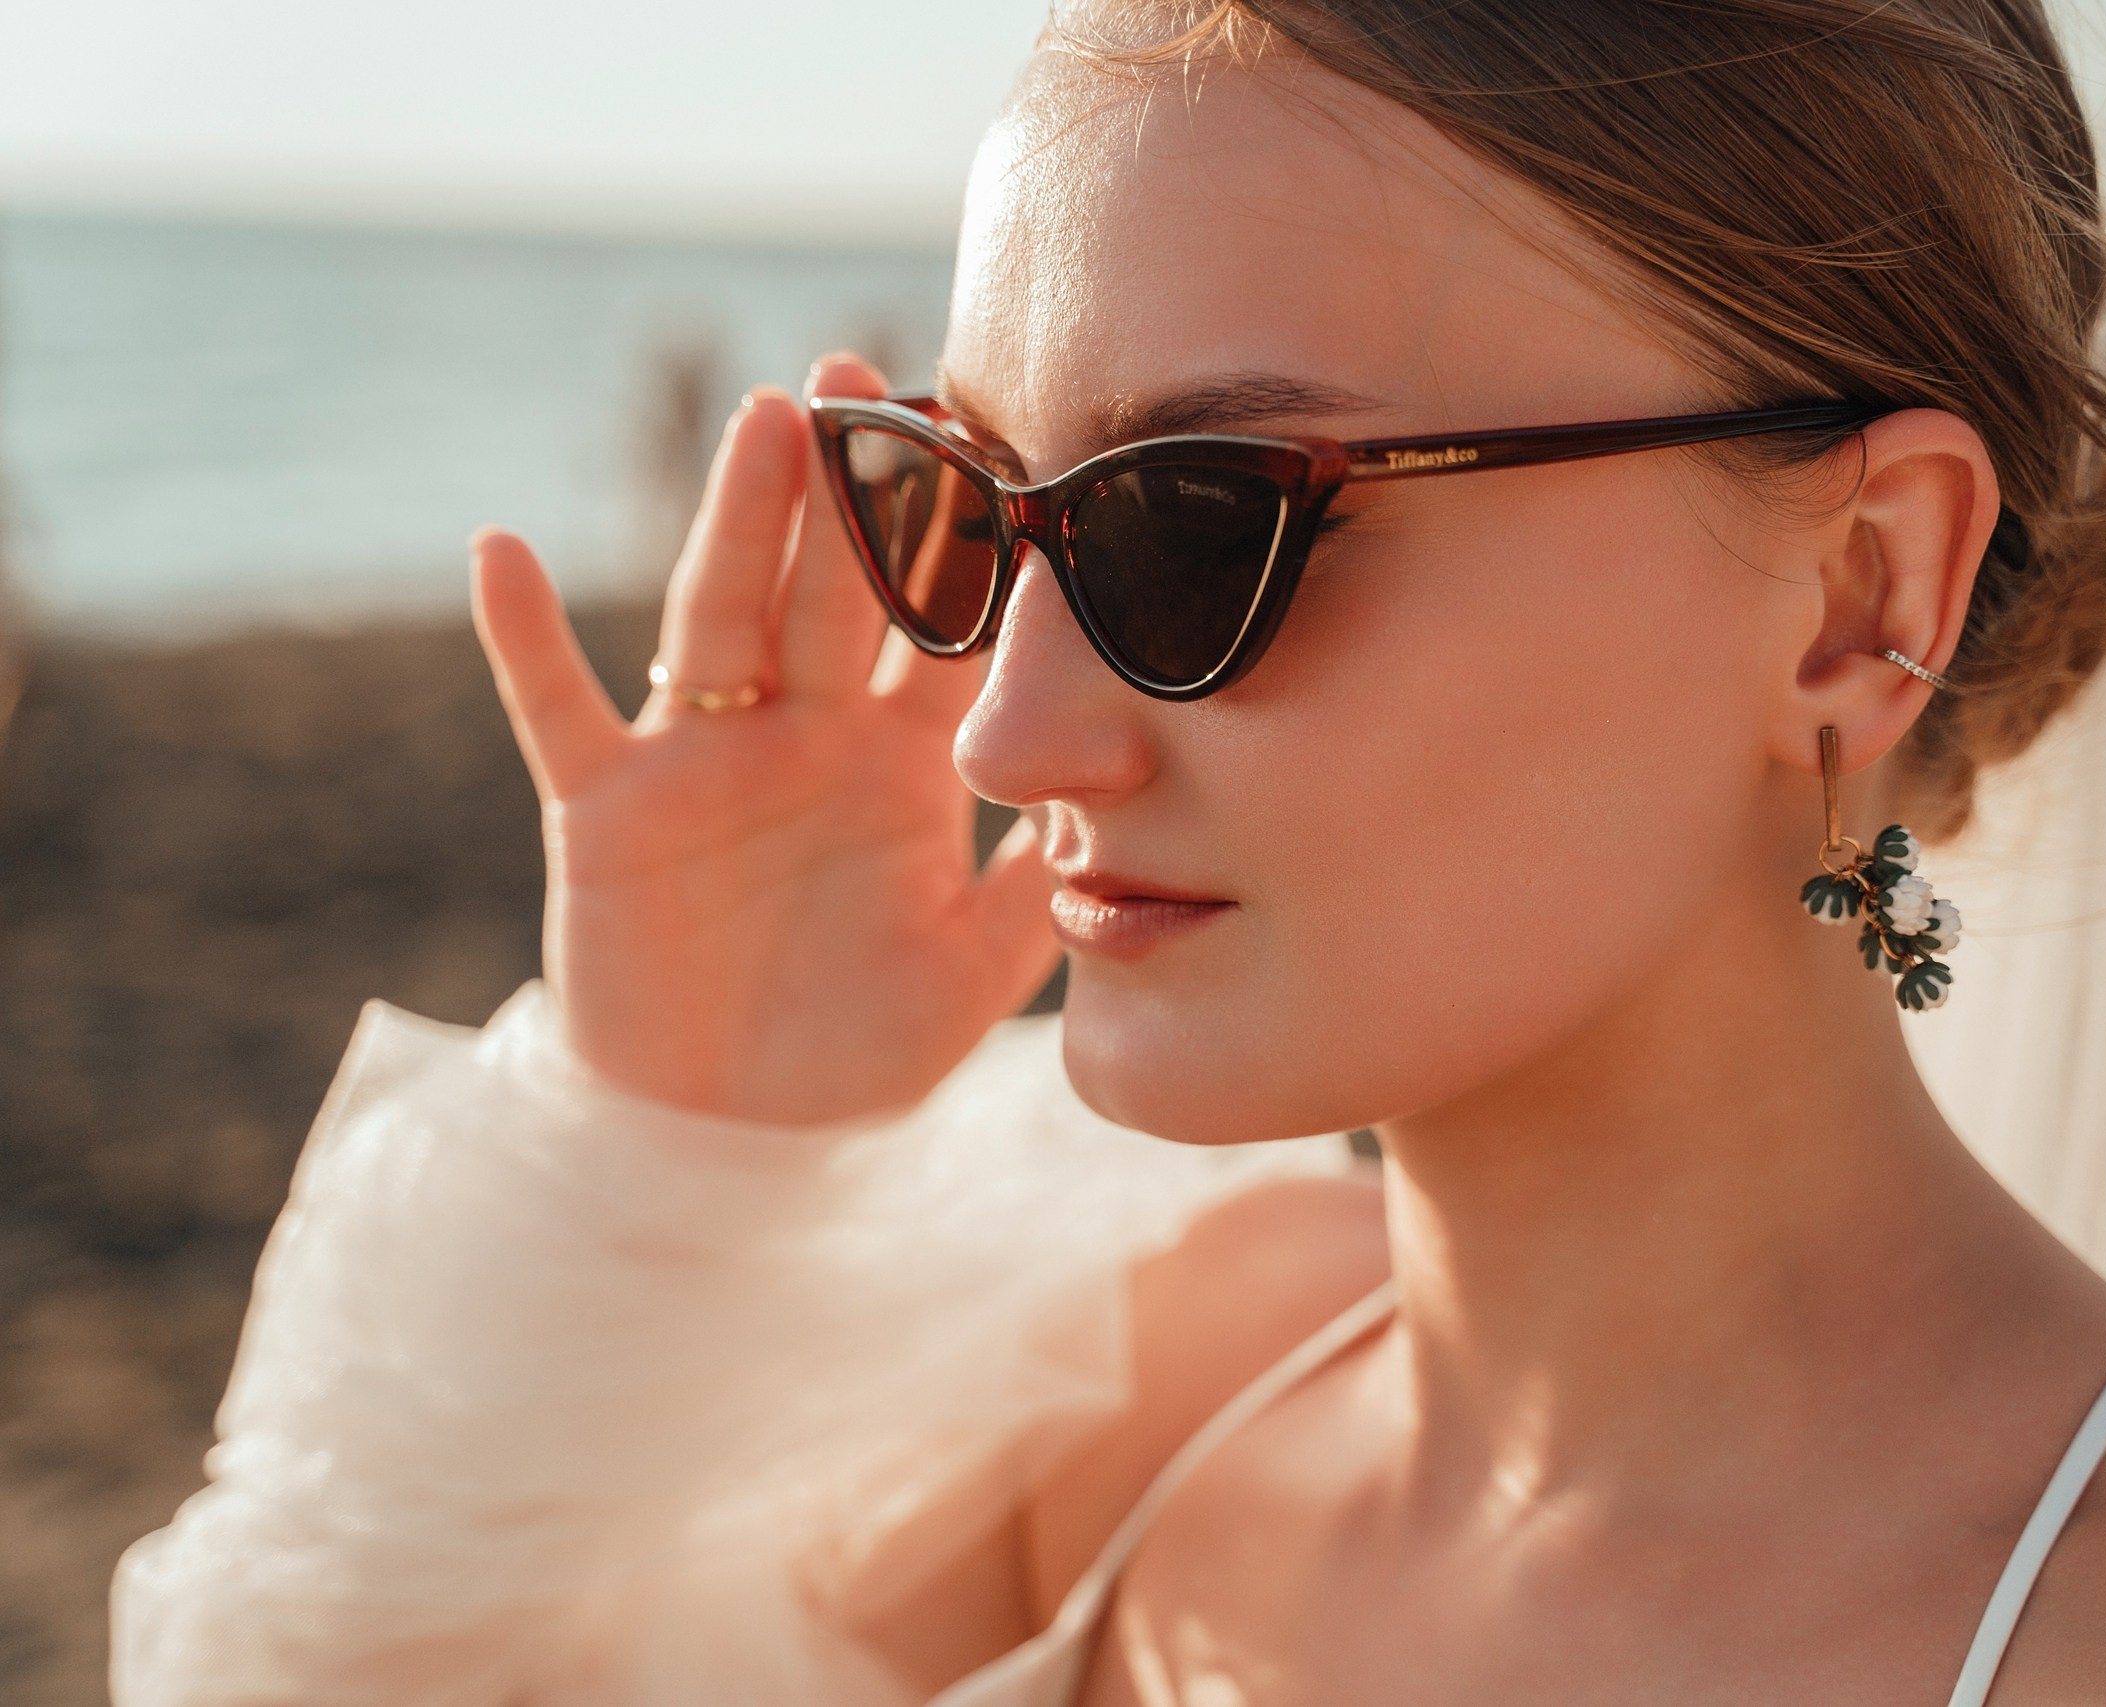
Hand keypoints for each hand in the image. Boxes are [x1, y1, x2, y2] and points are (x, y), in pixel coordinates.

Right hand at [470, 358, 1057, 1124]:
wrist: (733, 1135)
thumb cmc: (858, 1048)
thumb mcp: (969, 979)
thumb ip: (1033, 898)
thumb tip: (1113, 819)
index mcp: (902, 762)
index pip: (941, 635)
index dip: (970, 553)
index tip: (1006, 448)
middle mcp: (805, 734)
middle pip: (831, 590)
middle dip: (851, 490)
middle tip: (871, 380)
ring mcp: (702, 759)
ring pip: (719, 617)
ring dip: (735, 520)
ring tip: (763, 419)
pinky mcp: (605, 807)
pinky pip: (558, 709)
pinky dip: (523, 637)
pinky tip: (501, 551)